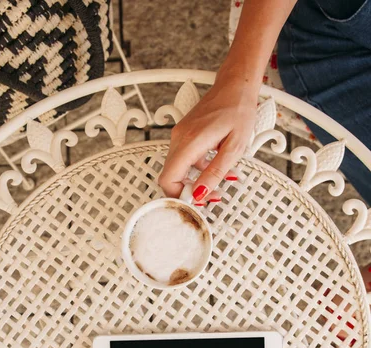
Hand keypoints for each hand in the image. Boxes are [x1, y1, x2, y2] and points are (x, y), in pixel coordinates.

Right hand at [159, 73, 257, 202]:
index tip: (197, 202)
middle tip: (212, 197)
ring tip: (218, 184)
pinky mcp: (183, 135)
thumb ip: (215, 172)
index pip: (168, 178)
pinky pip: (184, 160)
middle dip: (189, 192)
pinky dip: (196, 170)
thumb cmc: (238, 110)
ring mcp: (179, 135)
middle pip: (170, 177)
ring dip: (194, 182)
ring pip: (177, 170)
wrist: (235, 86)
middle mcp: (179, 138)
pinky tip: (214, 169)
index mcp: (190, 141)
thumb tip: (199, 194)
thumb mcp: (234, 147)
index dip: (179, 196)